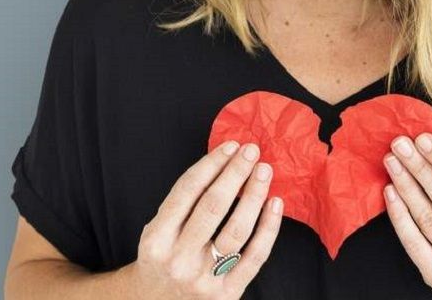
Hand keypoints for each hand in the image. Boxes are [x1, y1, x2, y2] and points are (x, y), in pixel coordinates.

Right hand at [129, 140, 283, 298]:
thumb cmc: (162, 258)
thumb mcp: (156, 230)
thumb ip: (183, 203)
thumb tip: (223, 163)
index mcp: (157, 238)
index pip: (187, 191)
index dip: (211, 164)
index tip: (230, 146)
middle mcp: (178, 258)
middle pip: (213, 206)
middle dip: (235, 173)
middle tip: (251, 151)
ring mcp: (204, 278)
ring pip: (237, 230)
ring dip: (254, 195)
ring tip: (264, 171)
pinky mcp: (227, 293)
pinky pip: (255, 256)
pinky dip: (269, 228)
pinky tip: (275, 203)